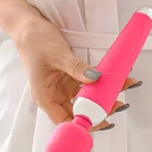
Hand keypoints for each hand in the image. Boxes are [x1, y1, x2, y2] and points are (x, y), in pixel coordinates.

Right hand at [11, 11, 140, 130]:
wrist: (28, 26)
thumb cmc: (34, 42)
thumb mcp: (56, 55)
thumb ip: (76, 68)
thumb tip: (95, 79)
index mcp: (46, 98)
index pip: (66, 121)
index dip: (85, 125)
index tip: (104, 121)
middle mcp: (55, 96)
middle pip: (80, 112)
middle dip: (101, 110)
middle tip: (119, 103)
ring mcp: (64, 88)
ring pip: (88, 98)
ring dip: (105, 96)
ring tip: (123, 87)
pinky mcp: (71, 78)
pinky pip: (89, 85)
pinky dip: (102, 83)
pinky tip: (116, 78)